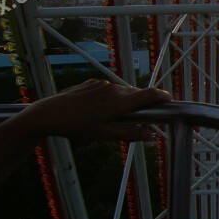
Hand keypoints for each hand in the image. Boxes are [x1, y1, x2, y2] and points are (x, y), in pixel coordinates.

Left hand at [15, 79, 171, 141]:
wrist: (48, 114)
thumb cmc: (76, 127)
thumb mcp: (103, 135)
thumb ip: (129, 133)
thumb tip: (151, 135)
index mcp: (120, 102)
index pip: (150, 94)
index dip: (162, 97)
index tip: (170, 101)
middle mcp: (114, 89)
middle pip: (137, 93)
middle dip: (143, 103)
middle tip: (144, 117)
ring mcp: (102, 84)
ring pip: (122, 91)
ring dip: (126, 101)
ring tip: (117, 116)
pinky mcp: (91, 83)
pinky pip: (109, 89)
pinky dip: (112, 97)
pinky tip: (100, 109)